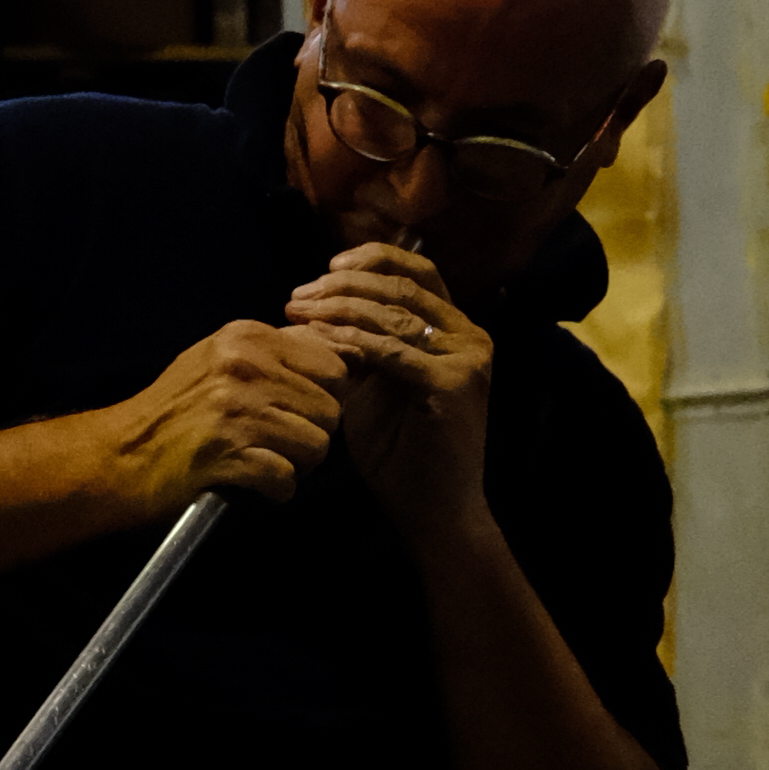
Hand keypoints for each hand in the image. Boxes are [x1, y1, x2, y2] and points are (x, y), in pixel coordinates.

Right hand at [98, 316, 349, 517]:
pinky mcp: (227, 453)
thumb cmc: (169, 413)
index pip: (332, 365)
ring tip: (267, 463)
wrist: (116, 455)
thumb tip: (334, 358)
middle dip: (312, 434)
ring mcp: (236, 409)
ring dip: (297, 464)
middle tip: (280, 444)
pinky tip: (254, 485)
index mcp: (245, 337)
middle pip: (330, 409)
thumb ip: (271, 354)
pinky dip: (276, 490)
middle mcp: (244, 366)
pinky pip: (286, 478)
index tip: (298, 411)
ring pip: (316, 445)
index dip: (324, 395)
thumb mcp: (216, 360)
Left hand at [286, 240, 495, 549]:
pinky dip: (353, 340)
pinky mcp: (454, 383)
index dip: (372, 260)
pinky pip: (393, 351)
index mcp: (455, 331)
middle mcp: (470, 336)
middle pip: (404, 285)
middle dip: (344, 284)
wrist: (431, 509)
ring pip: (396, 313)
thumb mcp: (371, 387)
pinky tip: (321, 338)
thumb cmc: (400, 453)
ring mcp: (467, 358)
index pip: (418, 272)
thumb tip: (309, 311)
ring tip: (300, 311)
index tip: (326, 269)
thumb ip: (355, 346)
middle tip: (299, 294)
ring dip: (340, 308)